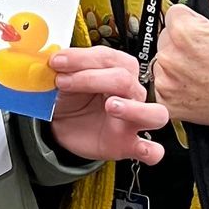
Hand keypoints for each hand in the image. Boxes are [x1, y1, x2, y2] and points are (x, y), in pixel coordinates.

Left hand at [47, 45, 168, 164]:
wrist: (64, 127)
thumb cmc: (72, 99)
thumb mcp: (64, 80)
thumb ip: (63, 69)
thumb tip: (53, 59)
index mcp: (119, 70)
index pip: (109, 58)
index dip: (81, 58)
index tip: (57, 62)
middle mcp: (132, 94)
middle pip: (125, 80)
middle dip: (91, 78)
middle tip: (64, 82)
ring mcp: (134, 120)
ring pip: (154, 113)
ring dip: (134, 108)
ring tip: (110, 106)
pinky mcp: (130, 145)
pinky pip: (152, 150)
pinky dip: (151, 150)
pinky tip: (141, 148)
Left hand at [151, 0, 208, 127]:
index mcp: (183, 30)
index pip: (176, 15)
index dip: (193, 23)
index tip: (208, 36)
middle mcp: (169, 55)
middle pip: (166, 38)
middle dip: (183, 43)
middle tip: (207, 55)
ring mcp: (166, 80)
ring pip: (162, 61)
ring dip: (176, 65)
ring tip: (201, 72)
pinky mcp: (165, 101)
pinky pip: (157, 87)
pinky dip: (171, 88)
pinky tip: (191, 87)